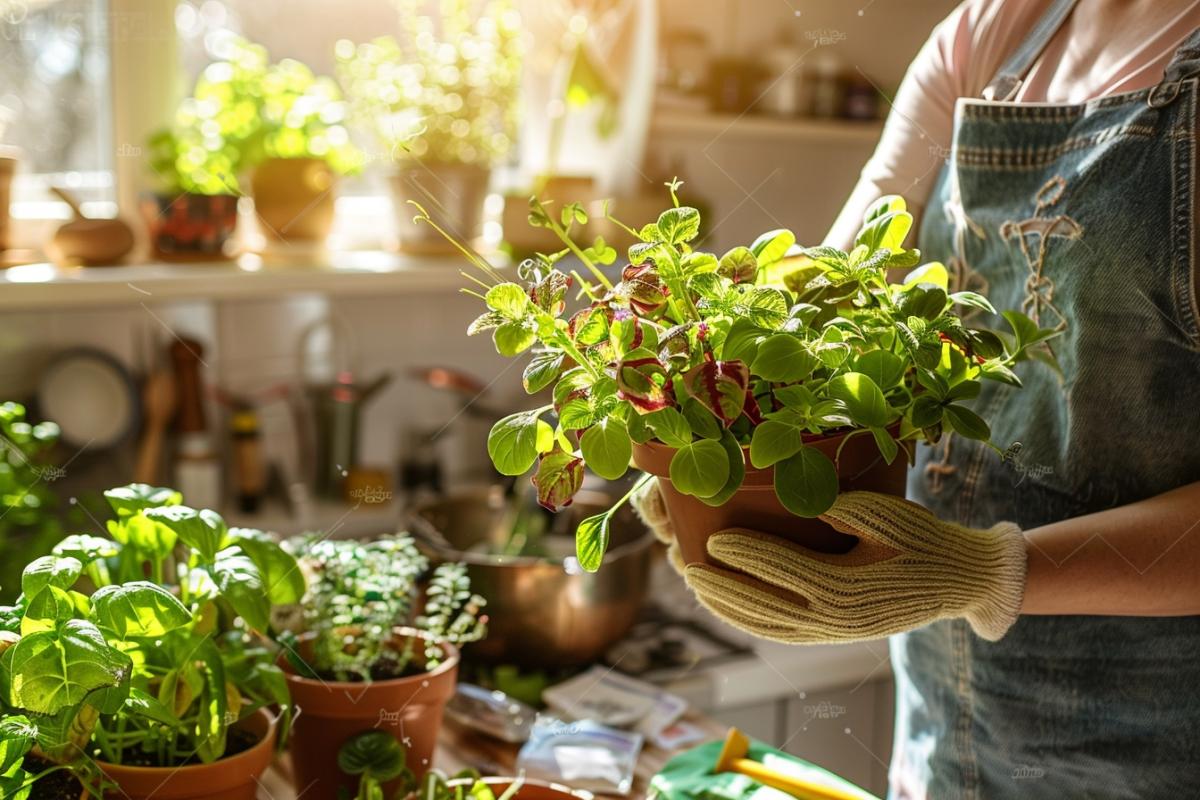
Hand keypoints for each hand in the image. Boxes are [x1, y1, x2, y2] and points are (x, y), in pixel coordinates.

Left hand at [638, 484, 1027, 642]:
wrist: (959, 582)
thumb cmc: (925, 539)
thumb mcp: (891, 516)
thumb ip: (848, 508)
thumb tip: (807, 500)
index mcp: (848, 585)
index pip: (784, 569)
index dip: (744, 555)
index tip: (710, 538)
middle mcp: (835, 617)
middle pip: (762, 604)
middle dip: (720, 585)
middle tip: (684, 563)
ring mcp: (833, 632)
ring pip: (766, 625)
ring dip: (727, 607)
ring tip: (694, 584)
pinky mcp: (834, 636)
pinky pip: (782, 633)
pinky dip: (750, 622)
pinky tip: (728, 607)